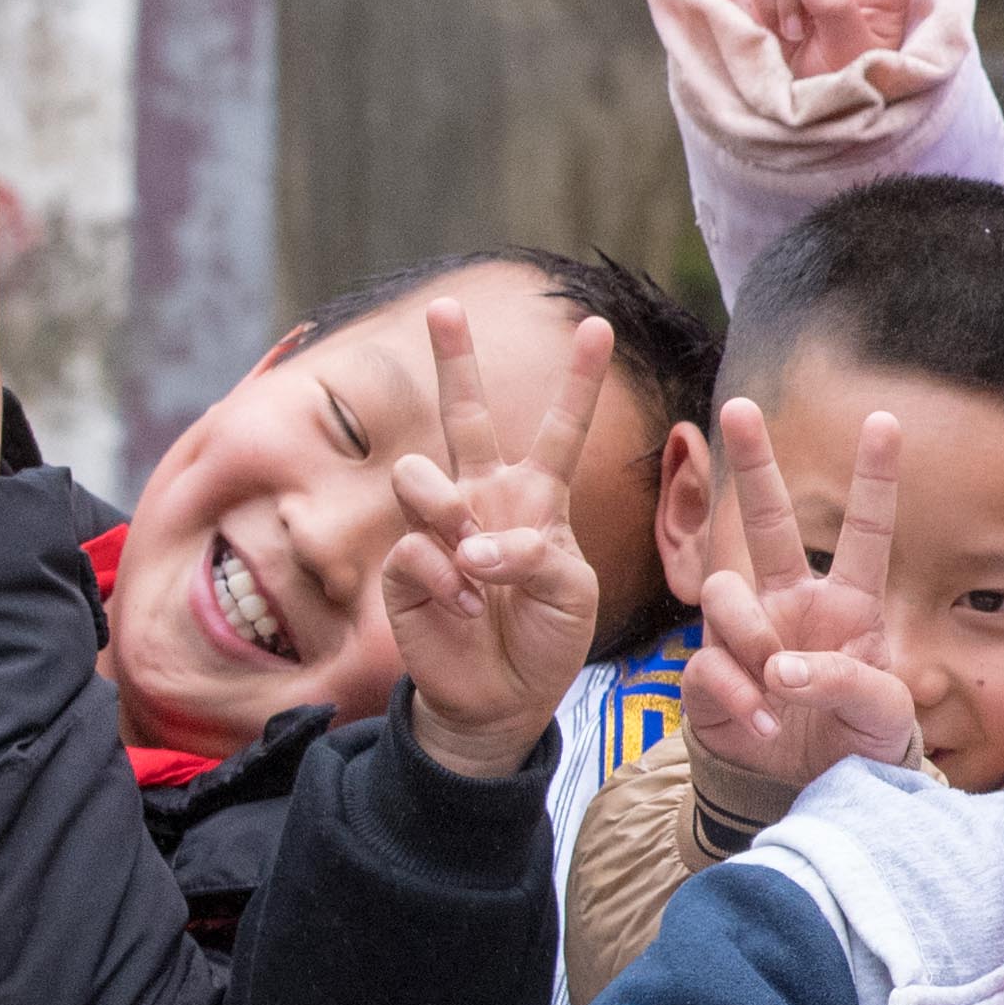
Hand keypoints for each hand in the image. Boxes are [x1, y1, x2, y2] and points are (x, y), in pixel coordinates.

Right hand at [367, 290, 613, 781]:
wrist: (504, 698)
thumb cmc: (547, 636)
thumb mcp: (572, 591)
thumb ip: (534, 554)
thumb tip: (467, 542)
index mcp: (537, 495)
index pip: (560, 427)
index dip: (579, 379)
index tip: (597, 325)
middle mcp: (483, 497)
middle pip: (464, 415)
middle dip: (453, 360)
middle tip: (444, 306)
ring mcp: (439, 528)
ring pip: (421, 477)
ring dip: (447, 512)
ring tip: (472, 558)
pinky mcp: (406, 566)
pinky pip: (419, 548)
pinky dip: (448, 578)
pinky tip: (466, 605)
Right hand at [676, 399, 921, 830]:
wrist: (810, 791)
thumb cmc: (859, 741)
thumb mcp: (884, 715)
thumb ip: (849, 682)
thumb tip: (783, 668)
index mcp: (851, 603)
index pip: (865, 530)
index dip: (874, 478)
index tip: (884, 420)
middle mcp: (793, 603)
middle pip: (768, 520)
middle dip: (753, 464)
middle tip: (740, 408)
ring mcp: (747, 635)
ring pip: (724, 591)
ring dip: (748, 633)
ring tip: (776, 686)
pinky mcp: (710, 675)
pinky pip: (707, 663)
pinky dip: (735, 693)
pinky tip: (763, 722)